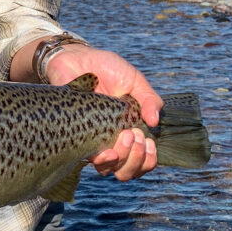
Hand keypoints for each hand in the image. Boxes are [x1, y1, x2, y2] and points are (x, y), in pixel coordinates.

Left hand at [45, 45, 162, 181]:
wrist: (77, 58)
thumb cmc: (107, 69)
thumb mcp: (135, 80)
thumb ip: (149, 99)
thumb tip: (155, 122)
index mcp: (129, 130)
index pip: (142, 161)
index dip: (149, 160)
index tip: (149, 142)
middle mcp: (112, 140)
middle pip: (127, 171)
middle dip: (137, 159)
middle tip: (135, 135)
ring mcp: (94, 140)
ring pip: (110, 170)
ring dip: (123, 159)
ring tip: (126, 136)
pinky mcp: (76, 136)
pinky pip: (89, 159)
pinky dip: (103, 159)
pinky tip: (107, 150)